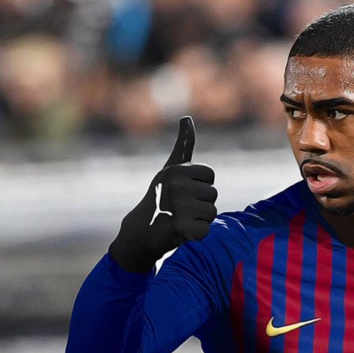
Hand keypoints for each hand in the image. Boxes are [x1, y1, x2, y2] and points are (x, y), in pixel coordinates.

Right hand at [110, 117, 217, 272]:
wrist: (141, 231)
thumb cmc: (160, 197)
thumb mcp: (171, 169)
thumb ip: (183, 145)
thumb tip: (187, 118)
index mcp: (177, 170)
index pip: (210, 176)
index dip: (200, 186)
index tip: (183, 191)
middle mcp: (177, 186)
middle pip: (212, 195)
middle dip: (200, 204)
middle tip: (179, 208)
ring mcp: (179, 207)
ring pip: (211, 213)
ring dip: (199, 219)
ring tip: (180, 219)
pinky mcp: (182, 228)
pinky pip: (206, 230)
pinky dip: (196, 234)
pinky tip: (180, 232)